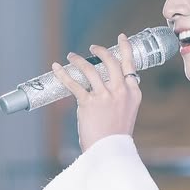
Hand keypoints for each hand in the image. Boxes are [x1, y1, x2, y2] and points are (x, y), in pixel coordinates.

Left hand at [52, 33, 142, 152]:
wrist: (110, 150)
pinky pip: (73, 83)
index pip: (130, 65)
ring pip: (90, 68)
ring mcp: (105, 96)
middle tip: (93, 48)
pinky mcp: (88, 103)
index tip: (121, 38)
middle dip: (101, 51)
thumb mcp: (127, 112)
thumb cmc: (116, 134)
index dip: (125, 49)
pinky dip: (63, 74)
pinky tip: (56, 68)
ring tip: (72, 57)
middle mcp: (121, 91)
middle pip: (111, 61)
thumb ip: (120, 98)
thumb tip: (107, 87)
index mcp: (133, 93)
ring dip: (79, 60)